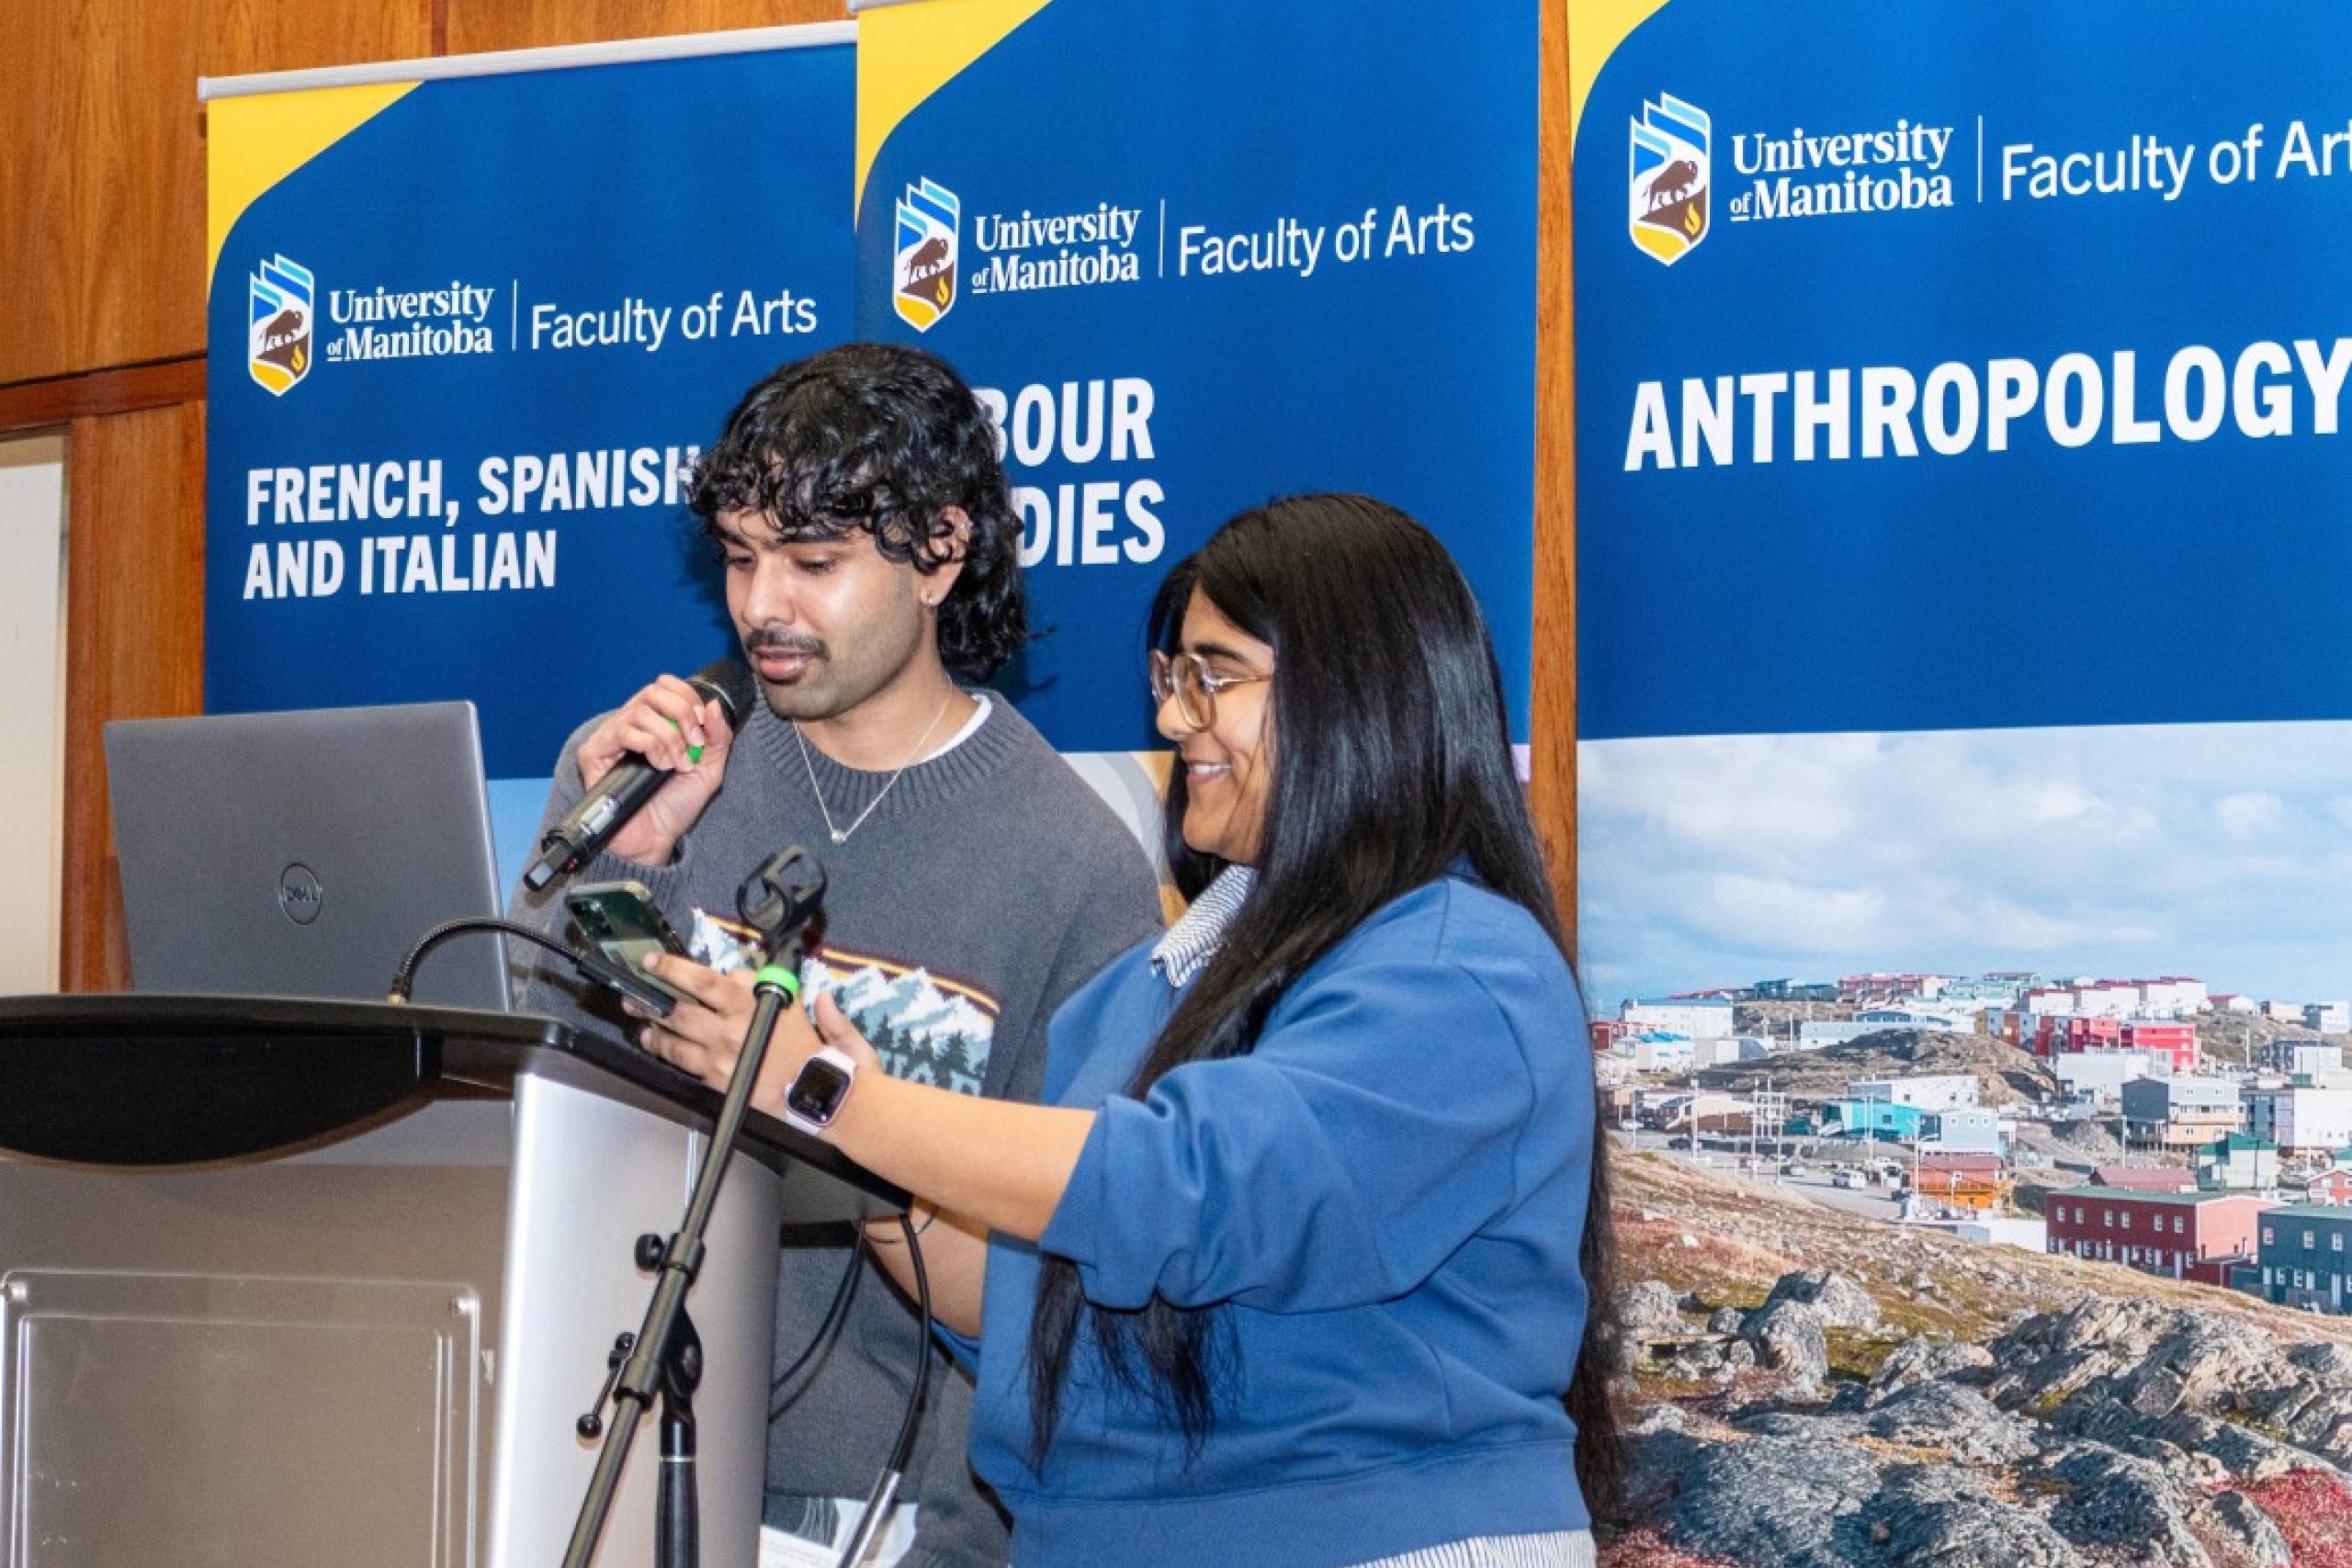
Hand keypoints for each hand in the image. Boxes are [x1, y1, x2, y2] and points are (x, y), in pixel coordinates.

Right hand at [575, 675, 737, 864]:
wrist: (655, 838)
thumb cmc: (675, 805)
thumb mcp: (708, 769)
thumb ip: (717, 737)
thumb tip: (712, 705)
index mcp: (654, 722)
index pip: (665, 685)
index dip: (687, 696)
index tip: (701, 725)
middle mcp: (631, 725)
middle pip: (652, 690)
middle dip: (681, 713)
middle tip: (693, 743)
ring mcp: (611, 737)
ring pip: (639, 710)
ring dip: (668, 736)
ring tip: (676, 763)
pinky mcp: (595, 753)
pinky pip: (623, 732)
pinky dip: (650, 745)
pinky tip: (658, 766)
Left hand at [634, 957, 880, 1117]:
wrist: (819, 1092)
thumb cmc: (811, 1046)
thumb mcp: (793, 1002)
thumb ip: (765, 983)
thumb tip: (739, 974)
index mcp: (749, 1005)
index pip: (703, 981)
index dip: (673, 969)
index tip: (652, 960)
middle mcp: (729, 1031)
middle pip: (679, 1013)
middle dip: (651, 1001)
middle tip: (634, 994)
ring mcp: (721, 1059)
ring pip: (675, 1042)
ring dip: (654, 1030)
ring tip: (642, 1023)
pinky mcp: (718, 1083)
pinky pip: (685, 1066)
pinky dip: (668, 1054)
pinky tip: (659, 1047)